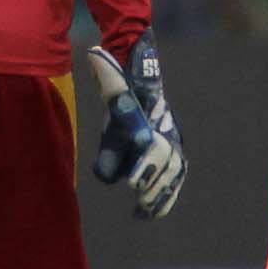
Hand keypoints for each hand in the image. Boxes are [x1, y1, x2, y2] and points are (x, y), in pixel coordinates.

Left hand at [84, 32, 185, 219]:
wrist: (148, 94)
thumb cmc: (128, 96)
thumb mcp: (115, 91)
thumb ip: (108, 78)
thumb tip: (93, 53)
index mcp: (152, 120)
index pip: (151, 145)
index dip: (144, 164)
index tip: (130, 181)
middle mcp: (168, 135)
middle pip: (167, 164)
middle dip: (153, 182)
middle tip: (135, 192)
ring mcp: (174, 149)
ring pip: (174, 175)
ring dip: (160, 194)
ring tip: (143, 210)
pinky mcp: (174, 163)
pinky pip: (174, 184)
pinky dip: (163, 201)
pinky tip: (145, 215)